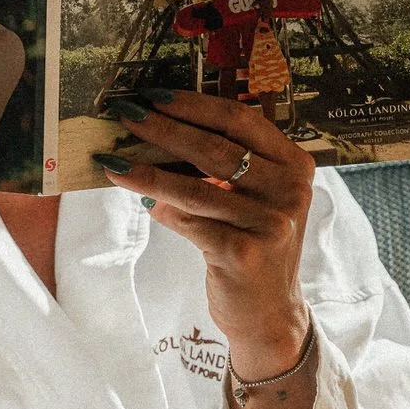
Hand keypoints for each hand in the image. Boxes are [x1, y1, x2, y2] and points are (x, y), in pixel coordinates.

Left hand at [98, 91, 312, 381]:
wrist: (269, 312)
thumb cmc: (251, 244)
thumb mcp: (250, 199)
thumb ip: (221, 166)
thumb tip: (155, 129)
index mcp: (294, 165)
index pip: (240, 120)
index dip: (194, 104)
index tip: (153, 95)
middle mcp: (290, 191)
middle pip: (215, 148)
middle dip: (163, 128)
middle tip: (124, 115)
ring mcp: (271, 224)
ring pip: (195, 188)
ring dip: (148, 170)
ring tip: (115, 160)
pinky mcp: (245, 254)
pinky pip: (190, 223)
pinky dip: (162, 210)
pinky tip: (142, 202)